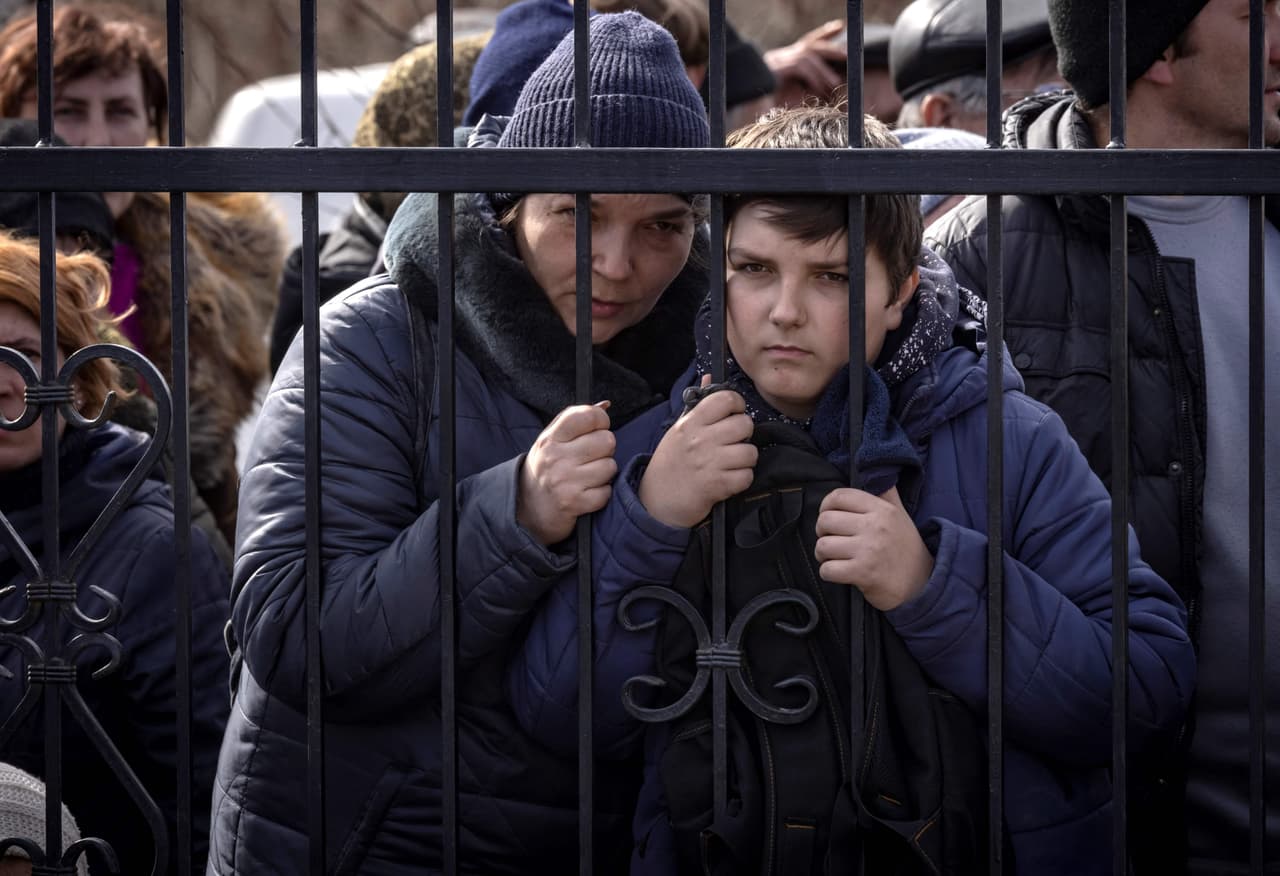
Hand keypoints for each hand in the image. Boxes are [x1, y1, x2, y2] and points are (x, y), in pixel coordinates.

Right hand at [517, 401, 616, 545]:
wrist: (526, 508)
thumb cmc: (546, 468)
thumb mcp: (552, 440)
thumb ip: (575, 419)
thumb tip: (605, 405)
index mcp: (551, 438)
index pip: (588, 416)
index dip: (601, 420)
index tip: (597, 428)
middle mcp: (556, 458)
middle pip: (607, 440)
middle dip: (605, 449)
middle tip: (592, 457)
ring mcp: (565, 481)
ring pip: (610, 466)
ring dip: (604, 472)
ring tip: (589, 475)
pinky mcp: (575, 503)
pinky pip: (607, 491)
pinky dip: (602, 493)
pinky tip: (587, 492)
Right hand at [638, 376, 756, 527]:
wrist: (656, 501)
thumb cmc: (670, 464)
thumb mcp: (679, 430)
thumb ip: (698, 406)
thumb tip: (710, 377)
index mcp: (691, 422)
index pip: (726, 399)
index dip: (737, 405)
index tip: (734, 414)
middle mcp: (700, 439)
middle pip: (745, 424)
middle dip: (744, 434)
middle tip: (732, 442)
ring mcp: (709, 462)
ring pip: (750, 452)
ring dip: (745, 460)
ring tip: (731, 463)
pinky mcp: (717, 485)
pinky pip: (746, 476)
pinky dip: (741, 479)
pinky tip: (729, 479)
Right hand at [763, 19, 847, 107]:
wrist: (753, 115)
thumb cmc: (775, 111)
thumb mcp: (800, 97)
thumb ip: (815, 88)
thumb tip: (834, 83)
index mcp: (784, 61)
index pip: (806, 43)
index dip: (824, 33)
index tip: (840, 26)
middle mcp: (779, 57)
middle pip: (808, 44)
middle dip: (829, 48)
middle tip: (846, 55)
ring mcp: (774, 61)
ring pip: (806, 57)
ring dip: (823, 71)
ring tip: (834, 84)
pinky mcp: (774, 69)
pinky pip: (799, 67)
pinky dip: (813, 77)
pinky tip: (819, 89)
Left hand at [814, 486, 933, 610]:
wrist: (922, 584)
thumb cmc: (905, 548)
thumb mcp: (899, 515)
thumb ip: (886, 492)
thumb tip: (874, 469)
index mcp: (881, 509)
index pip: (839, 496)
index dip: (825, 506)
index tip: (829, 517)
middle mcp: (875, 526)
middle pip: (825, 521)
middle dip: (822, 533)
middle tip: (832, 540)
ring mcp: (868, 550)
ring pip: (823, 546)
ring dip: (823, 555)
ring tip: (835, 557)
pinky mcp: (863, 573)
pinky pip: (827, 569)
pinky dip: (828, 572)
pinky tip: (839, 572)